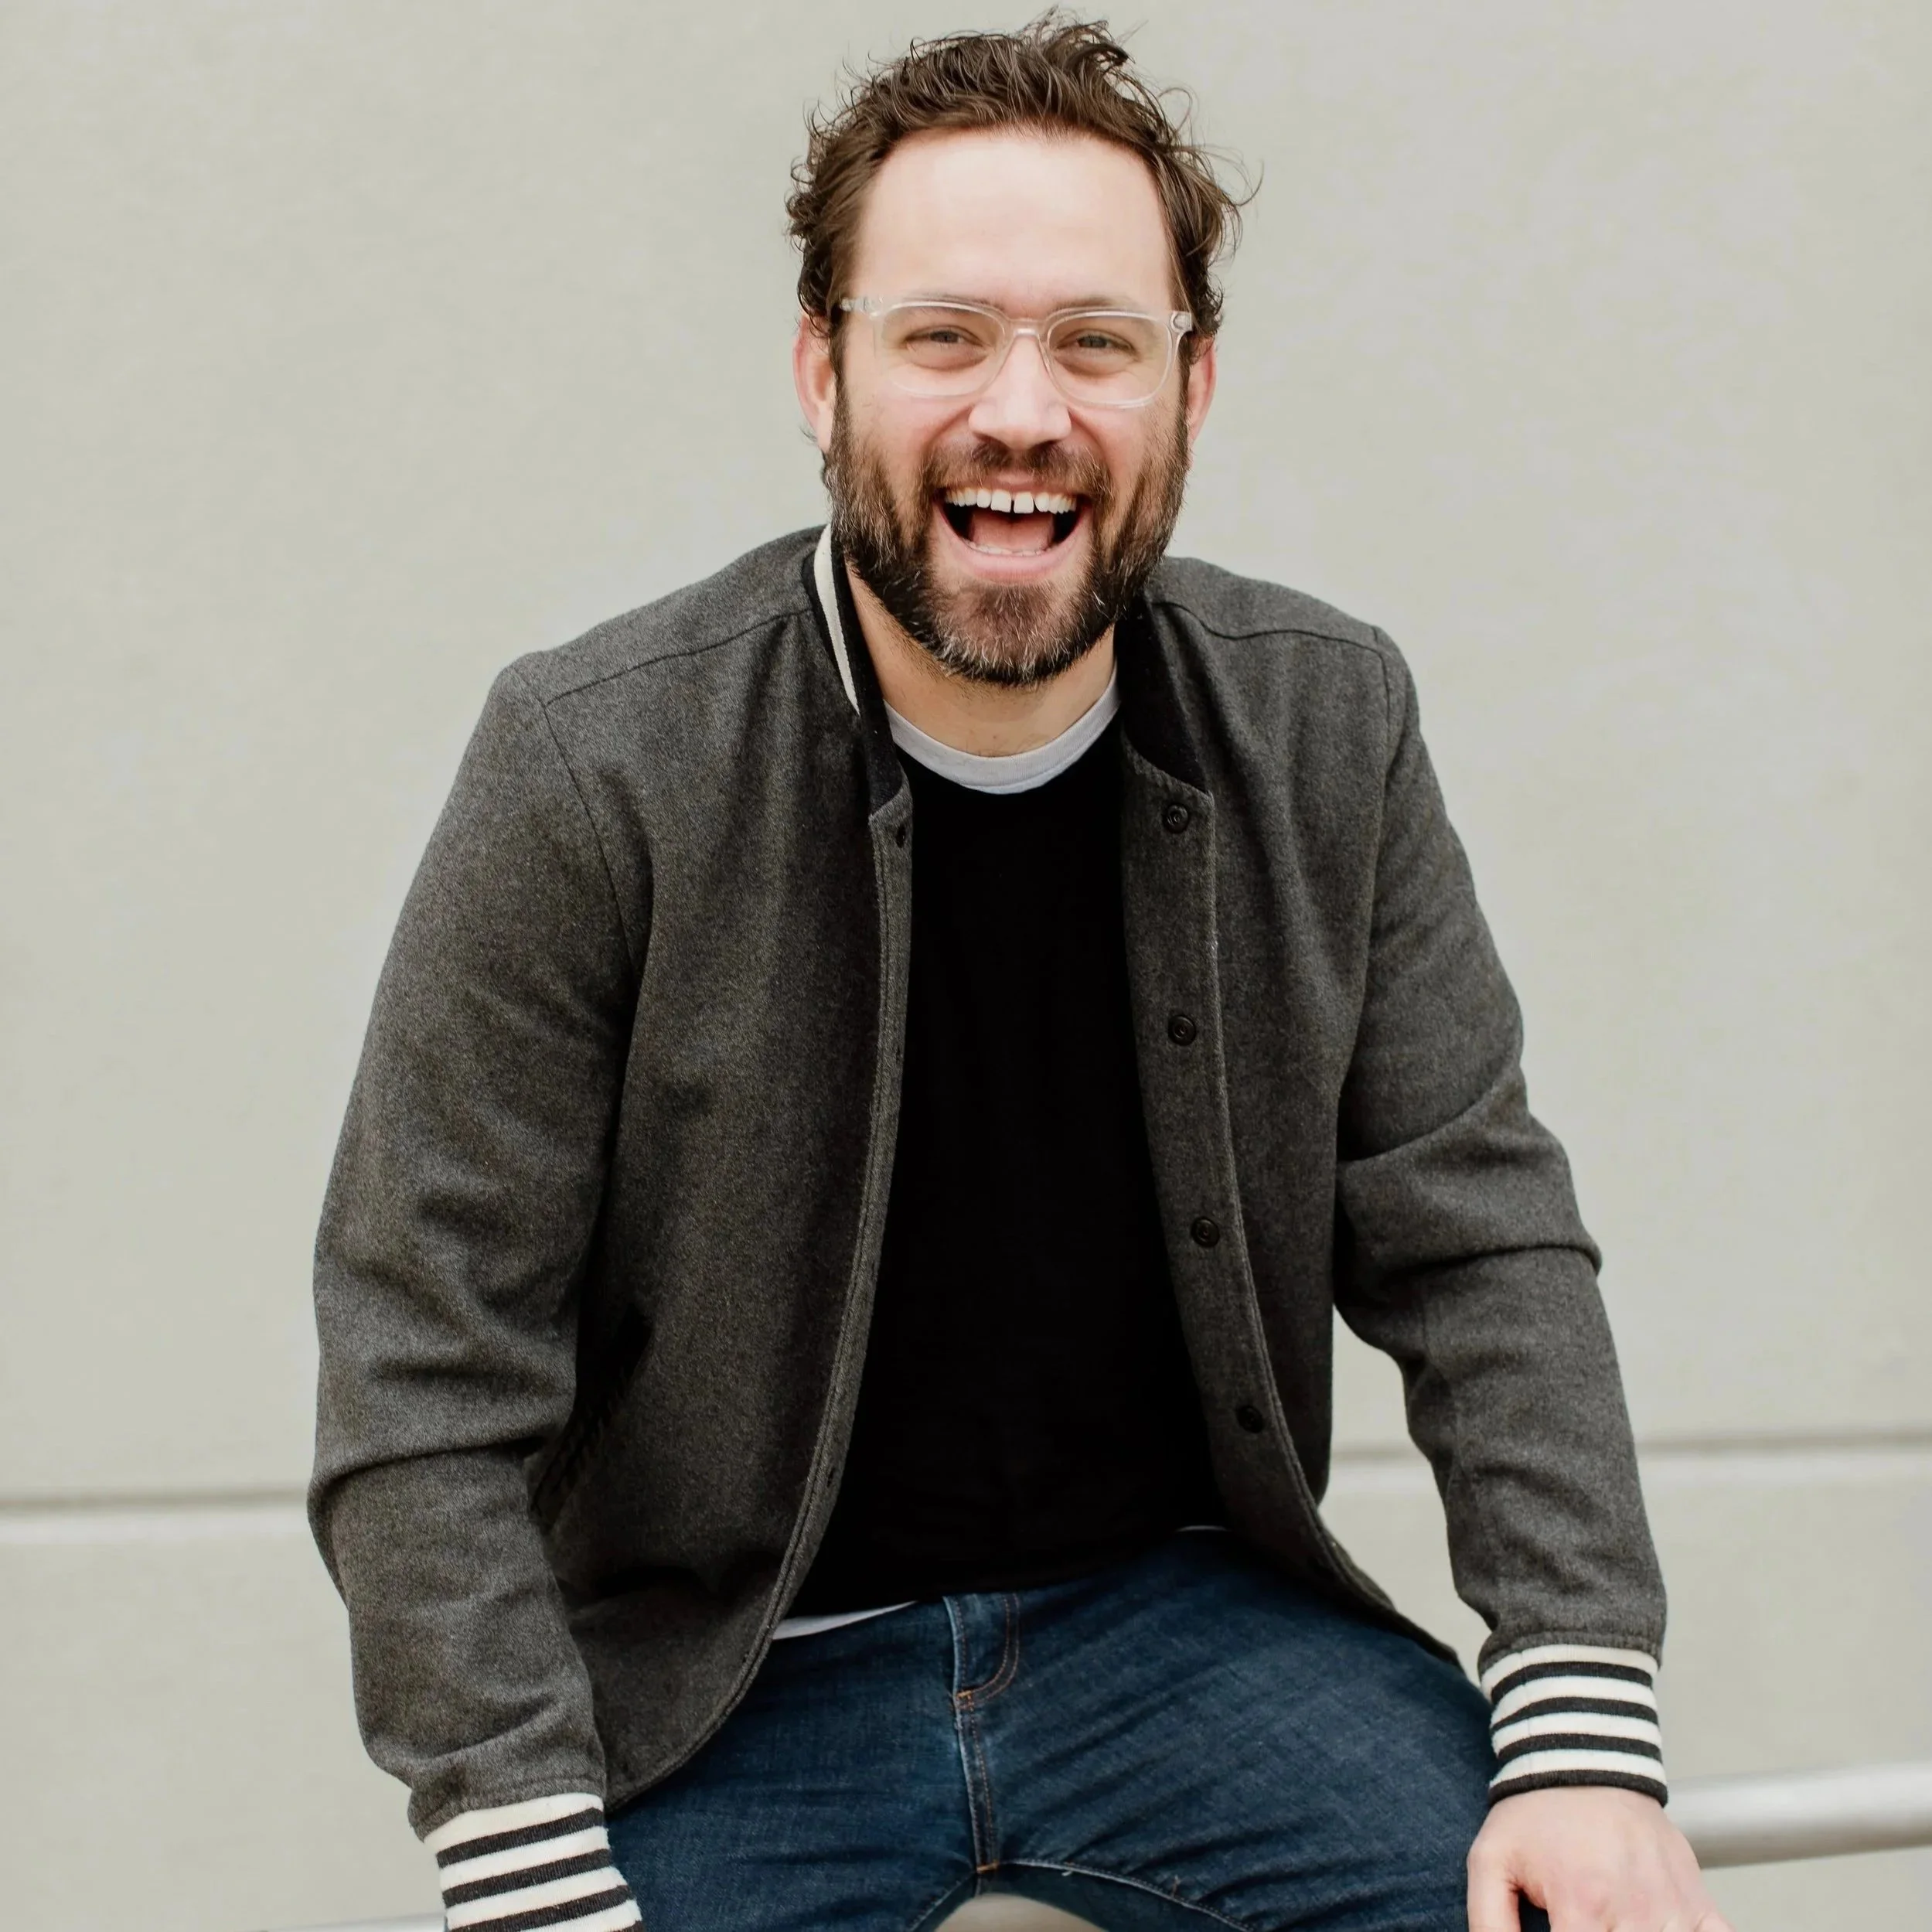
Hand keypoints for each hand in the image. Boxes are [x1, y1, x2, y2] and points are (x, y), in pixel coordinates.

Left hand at [1467, 1786, 1733, 1930]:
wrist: (1583, 1760)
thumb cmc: (1536, 1814)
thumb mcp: (1491, 1861)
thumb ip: (1490, 1923)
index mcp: (1582, 1904)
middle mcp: (1634, 1911)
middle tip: (1587, 1926)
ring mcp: (1672, 1907)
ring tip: (1613, 1924)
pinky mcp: (1699, 1902)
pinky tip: (1666, 1931)